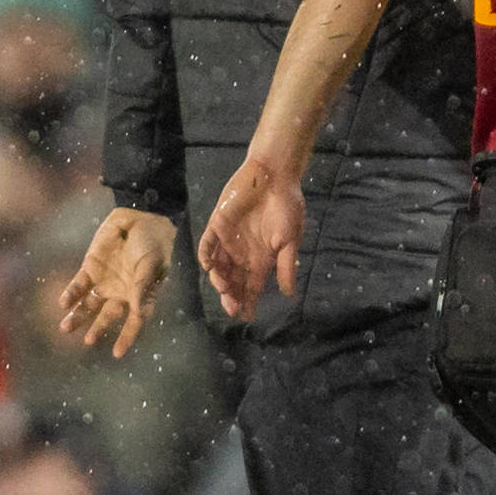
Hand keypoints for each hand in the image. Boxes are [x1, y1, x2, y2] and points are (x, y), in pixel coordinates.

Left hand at [58, 208, 177, 358]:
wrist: (139, 217)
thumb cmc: (153, 242)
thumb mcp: (151, 264)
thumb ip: (143, 288)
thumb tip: (139, 313)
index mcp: (141, 294)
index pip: (134, 320)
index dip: (127, 337)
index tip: (117, 353)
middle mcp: (121, 291)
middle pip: (107, 316)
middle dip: (97, 329)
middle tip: (88, 341)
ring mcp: (105, 280)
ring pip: (89, 305)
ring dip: (78, 316)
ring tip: (66, 327)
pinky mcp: (91, 268)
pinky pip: (78, 286)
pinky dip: (71, 295)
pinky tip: (65, 304)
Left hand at [197, 154, 303, 319]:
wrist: (273, 177)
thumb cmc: (286, 206)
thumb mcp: (290, 239)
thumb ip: (285, 266)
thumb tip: (288, 294)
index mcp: (262, 258)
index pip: (252, 286)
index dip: (250, 302)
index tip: (248, 317)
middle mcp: (243, 253)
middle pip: (234, 282)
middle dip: (232, 297)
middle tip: (233, 309)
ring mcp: (228, 241)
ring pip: (218, 269)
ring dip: (220, 281)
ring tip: (225, 288)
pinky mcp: (216, 226)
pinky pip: (206, 246)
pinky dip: (206, 258)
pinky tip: (210, 267)